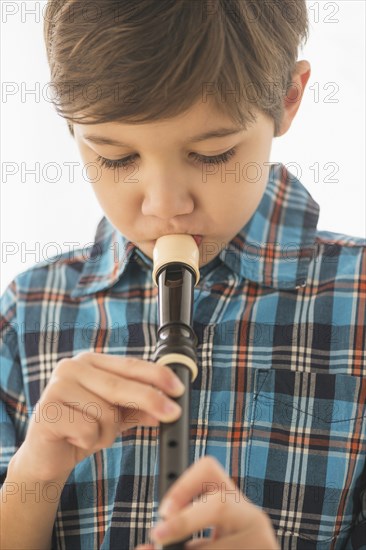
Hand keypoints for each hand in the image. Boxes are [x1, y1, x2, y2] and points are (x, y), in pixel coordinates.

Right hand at [12, 352, 183, 480]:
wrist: (45, 457)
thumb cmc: (81, 429)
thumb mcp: (116, 416)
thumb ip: (139, 408)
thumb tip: (168, 408)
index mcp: (90, 362)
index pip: (130, 365)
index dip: (157, 375)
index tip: (178, 389)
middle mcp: (71, 368)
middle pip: (121, 385)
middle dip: (151, 401)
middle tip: (173, 414)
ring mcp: (56, 387)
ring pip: (106, 413)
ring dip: (107, 433)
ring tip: (91, 435)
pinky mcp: (47, 411)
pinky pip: (87, 430)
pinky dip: (89, 442)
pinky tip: (74, 439)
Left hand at [135, 456, 278, 549]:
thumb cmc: (225, 549)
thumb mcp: (207, 538)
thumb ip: (182, 533)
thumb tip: (147, 547)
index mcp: (233, 501)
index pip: (209, 470)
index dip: (183, 485)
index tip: (163, 511)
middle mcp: (252, 516)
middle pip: (218, 505)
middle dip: (184, 521)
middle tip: (158, 537)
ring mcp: (263, 539)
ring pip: (218, 544)